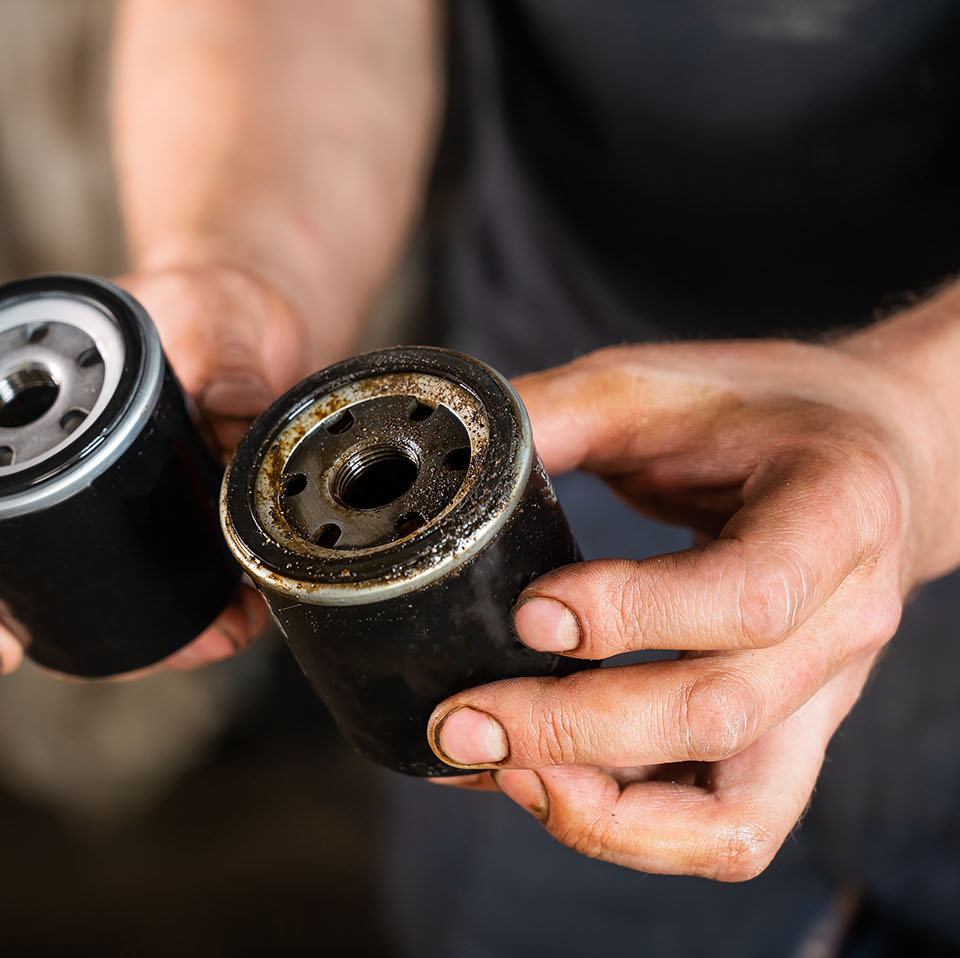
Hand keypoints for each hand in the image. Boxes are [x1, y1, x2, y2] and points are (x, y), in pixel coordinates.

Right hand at [0, 265, 307, 673]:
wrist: (249, 353)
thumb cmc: (200, 317)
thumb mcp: (212, 324)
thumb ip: (224, 367)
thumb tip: (235, 431)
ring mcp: (10, 532)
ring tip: (38, 658)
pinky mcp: (77, 572)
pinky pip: (71, 625)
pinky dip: (116, 646)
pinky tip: (179, 642)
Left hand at [426, 336, 956, 879]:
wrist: (880, 456)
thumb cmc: (764, 415)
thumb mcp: (657, 383)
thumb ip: (551, 415)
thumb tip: (438, 458)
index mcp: (833, 513)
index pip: (748, 596)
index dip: (631, 616)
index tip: (529, 613)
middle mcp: (845, 623)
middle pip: (718, 715)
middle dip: (570, 731)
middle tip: (459, 721)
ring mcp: (822, 699)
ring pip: (733, 817)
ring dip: (602, 813)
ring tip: (496, 771)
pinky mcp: (789, 742)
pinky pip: (725, 833)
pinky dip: (631, 832)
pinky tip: (542, 786)